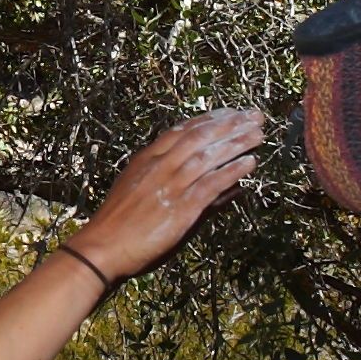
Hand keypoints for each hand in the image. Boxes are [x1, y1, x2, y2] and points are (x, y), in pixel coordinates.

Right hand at [67, 109, 266, 281]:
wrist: (102, 248)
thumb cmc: (119, 225)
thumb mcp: (140, 192)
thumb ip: (172, 183)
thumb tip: (210, 181)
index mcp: (147, 159)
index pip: (182, 130)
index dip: (210, 119)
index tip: (231, 111)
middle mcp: (160, 166)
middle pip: (200, 136)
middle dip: (230, 123)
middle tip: (254, 115)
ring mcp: (170, 185)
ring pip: (208, 155)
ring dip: (237, 142)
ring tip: (258, 133)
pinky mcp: (181, 207)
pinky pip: (211, 184)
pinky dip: (232, 172)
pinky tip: (250, 164)